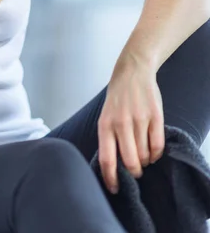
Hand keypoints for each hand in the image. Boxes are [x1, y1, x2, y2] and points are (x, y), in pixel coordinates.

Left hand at [97, 56, 164, 193]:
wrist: (132, 71)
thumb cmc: (117, 97)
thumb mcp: (105, 115)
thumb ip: (109, 137)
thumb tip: (113, 166)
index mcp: (105, 125)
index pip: (107, 160)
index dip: (111, 179)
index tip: (116, 189)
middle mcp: (121, 123)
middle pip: (130, 162)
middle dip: (134, 172)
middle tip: (135, 171)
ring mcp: (139, 119)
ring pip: (145, 155)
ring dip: (145, 161)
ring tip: (143, 156)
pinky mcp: (155, 116)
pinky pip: (158, 145)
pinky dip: (156, 154)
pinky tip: (153, 151)